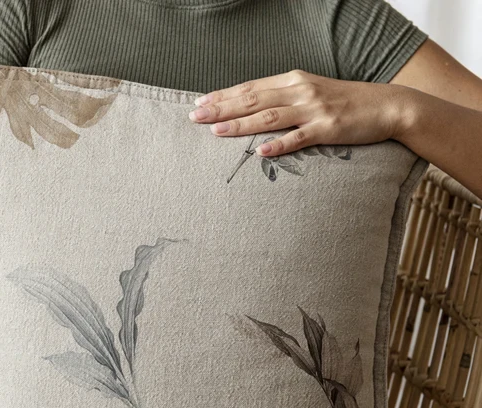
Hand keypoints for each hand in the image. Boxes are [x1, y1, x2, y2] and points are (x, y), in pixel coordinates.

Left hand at [188, 69, 412, 156]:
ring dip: (241, 125)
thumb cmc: (345, 102)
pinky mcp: (328, 129)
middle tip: (195, 116)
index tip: (199, 102)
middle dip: (222, 108)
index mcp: (294, 80)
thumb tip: (251, 107)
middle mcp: (300, 91)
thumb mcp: (311, 92)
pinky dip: (278, 144)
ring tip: (216, 131)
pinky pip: (299, 138)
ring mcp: (314, 110)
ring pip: (270, 116)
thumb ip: (283, 97)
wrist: (387, 105)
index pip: (250, 87)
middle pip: (253, 99)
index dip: (223, 95)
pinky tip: (259, 151)